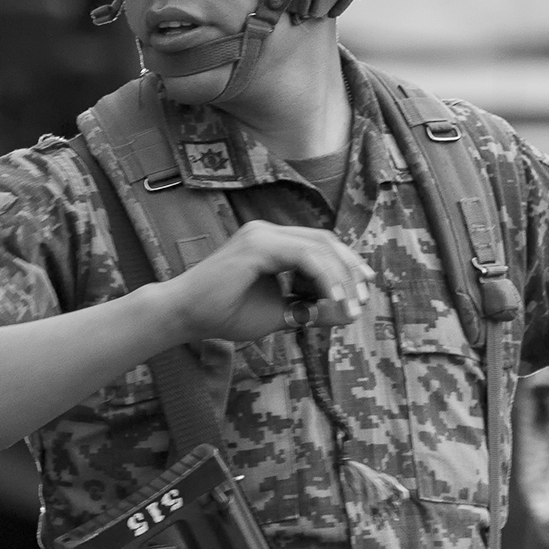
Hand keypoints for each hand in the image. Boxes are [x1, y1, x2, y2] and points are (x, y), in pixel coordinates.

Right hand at [164, 220, 374, 342]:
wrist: (185, 316)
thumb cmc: (224, 315)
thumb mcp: (278, 314)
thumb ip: (311, 310)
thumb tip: (349, 313)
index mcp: (271, 243)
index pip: (318, 245)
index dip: (344, 265)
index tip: (362, 292)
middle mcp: (267, 232)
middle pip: (323, 240)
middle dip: (349, 268)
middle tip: (364, 297)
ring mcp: (261, 234)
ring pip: (318, 246)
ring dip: (341, 277)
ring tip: (351, 304)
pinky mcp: (257, 245)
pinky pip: (304, 257)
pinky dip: (324, 277)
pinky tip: (334, 299)